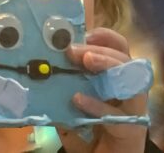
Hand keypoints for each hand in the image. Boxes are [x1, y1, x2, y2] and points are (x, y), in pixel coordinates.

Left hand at [59, 28, 147, 152]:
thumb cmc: (85, 131)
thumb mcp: (67, 105)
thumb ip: (58, 88)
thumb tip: (32, 68)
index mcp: (112, 80)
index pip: (118, 51)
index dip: (106, 38)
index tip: (86, 32)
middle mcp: (126, 91)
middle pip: (125, 60)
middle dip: (101, 50)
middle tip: (74, 49)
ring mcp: (131, 109)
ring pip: (131, 81)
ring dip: (108, 66)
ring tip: (86, 60)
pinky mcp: (129, 129)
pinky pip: (117, 114)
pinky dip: (97, 105)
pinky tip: (78, 98)